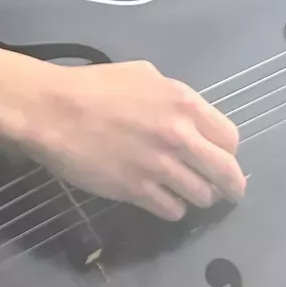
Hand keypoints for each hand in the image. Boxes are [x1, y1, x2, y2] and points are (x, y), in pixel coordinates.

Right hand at [0, 46, 245, 219]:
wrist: (54, 112)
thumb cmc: (95, 87)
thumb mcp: (145, 76)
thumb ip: (174, 98)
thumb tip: (188, 116)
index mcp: (184, 103)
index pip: (229, 138)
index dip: (228, 152)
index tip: (223, 158)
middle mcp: (180, 136)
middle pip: (225, 172)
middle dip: (231, 186)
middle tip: (229, 194)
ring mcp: (160, 167)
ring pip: (201, 195)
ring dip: (198, 197)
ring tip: (189, 195)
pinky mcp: (137, 191)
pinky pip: (172, 210)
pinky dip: (173, 209)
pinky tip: (165, 203)